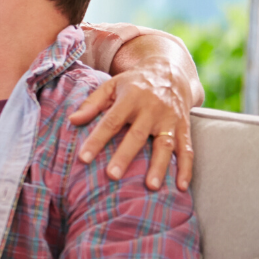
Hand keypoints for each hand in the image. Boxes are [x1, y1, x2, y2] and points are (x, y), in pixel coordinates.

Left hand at [68, 58, 195, 191]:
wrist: (171, 72)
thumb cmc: (134, 83)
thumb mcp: (111, 85)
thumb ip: (92, 104)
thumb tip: (72, 120)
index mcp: (131, 98)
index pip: (111, 121)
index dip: (97, 140)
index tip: (83, 158)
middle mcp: (152, 109)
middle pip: (137, 135)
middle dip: (125, 156)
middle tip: (113, 175)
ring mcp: (170, 119)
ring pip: (165, 144)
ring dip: (159, 166)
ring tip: (151, 186)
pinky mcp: (184, 127)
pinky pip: (187, 149)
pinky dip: (186, 168)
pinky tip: (181, 186)